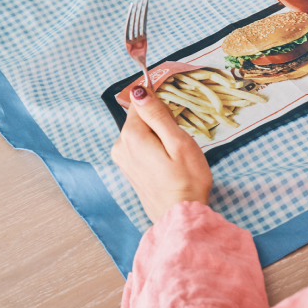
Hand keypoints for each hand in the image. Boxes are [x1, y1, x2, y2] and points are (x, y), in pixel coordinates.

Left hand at [111, 86, 213, 223]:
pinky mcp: (128, 170)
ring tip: (174, 154)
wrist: (180, 215)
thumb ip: (158, 114)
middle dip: (160, 123)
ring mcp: (122, 159)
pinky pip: (140, 146)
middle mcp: (120, 145)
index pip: (141, 103)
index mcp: (131, 135)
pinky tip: (167, 163)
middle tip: (179, 141)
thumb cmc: (187, 178)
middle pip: (140, 118)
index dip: (161, 107)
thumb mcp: (178, 141)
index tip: (175, 121)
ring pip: (141, 133)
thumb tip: (140, 91)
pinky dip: (154, 148)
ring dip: (158, 136)